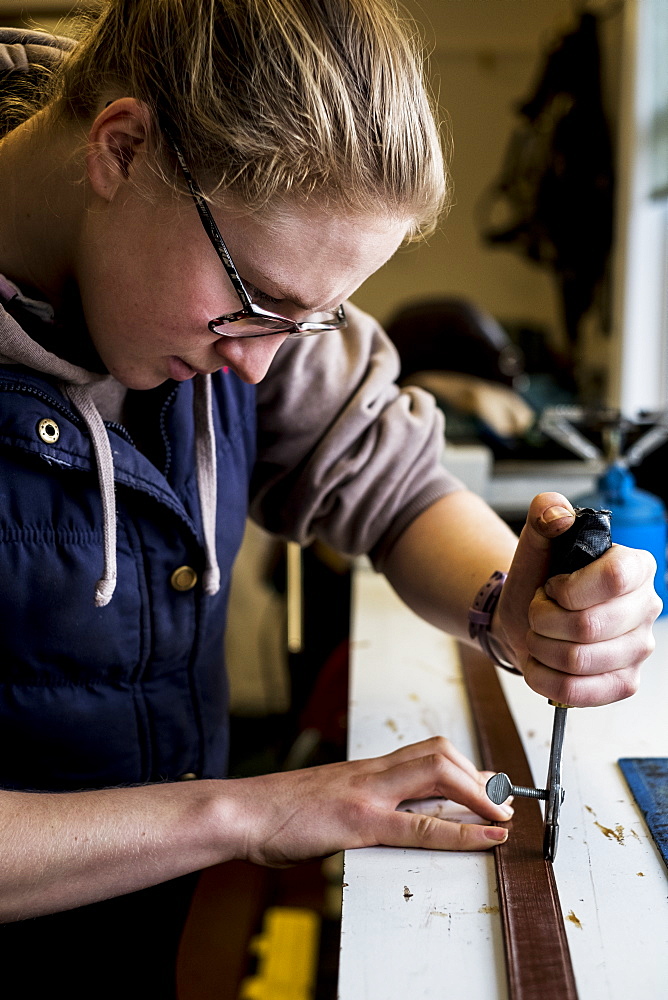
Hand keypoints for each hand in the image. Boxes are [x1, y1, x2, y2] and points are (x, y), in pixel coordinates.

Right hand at [228, 736, 512, 866]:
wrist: (241, 812)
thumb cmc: (279, 811)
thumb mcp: (329, 799)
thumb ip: (363, 802)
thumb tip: (391, 817)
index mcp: (368, 769)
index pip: (428, 753)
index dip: (467, 768)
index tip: (490, 786)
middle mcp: (373, 772)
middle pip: (441, 754)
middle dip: (481, 778)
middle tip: (504, 804)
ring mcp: (367, 793)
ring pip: (438, 774)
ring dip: (480, 795)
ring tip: (504, 817)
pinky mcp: (358, 821)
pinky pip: (419, 825)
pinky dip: (461, 831)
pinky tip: (486, 838)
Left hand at [494, 492, 661, 705]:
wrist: (526, 619)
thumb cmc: (538, 580)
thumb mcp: (536, 541)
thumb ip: (544, 513)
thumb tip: (558, 513)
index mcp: (635, 567)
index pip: (615, 578)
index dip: (570, 588)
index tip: (552, 586)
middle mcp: (646, 608)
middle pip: (589, 625)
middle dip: (544, 620)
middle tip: (538, 612)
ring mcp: (639, 650)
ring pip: (578, 660)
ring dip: (541, 647)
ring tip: (539, 635)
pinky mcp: (623, 684)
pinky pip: (577, 693)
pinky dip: (544, 679)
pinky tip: (541, 664)